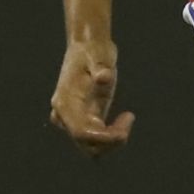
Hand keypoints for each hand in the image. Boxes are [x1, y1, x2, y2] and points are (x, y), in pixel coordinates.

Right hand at [50, 39, 134, 156]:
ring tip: (127, 117)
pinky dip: (110, 135)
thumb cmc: (94, 51)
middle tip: (129, 118)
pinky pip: (94, 138)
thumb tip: (104, 77)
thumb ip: (101, 68)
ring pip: (89, 145)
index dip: (103, 138)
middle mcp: (65, 115)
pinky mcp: (83, 118)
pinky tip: (124, 118)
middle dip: (110, 140)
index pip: (81, 133)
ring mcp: (72, 119)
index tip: (124, 131)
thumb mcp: (100, 56)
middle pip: (86, 144)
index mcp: (66, 103)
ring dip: (110, 140)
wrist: (87, 47)